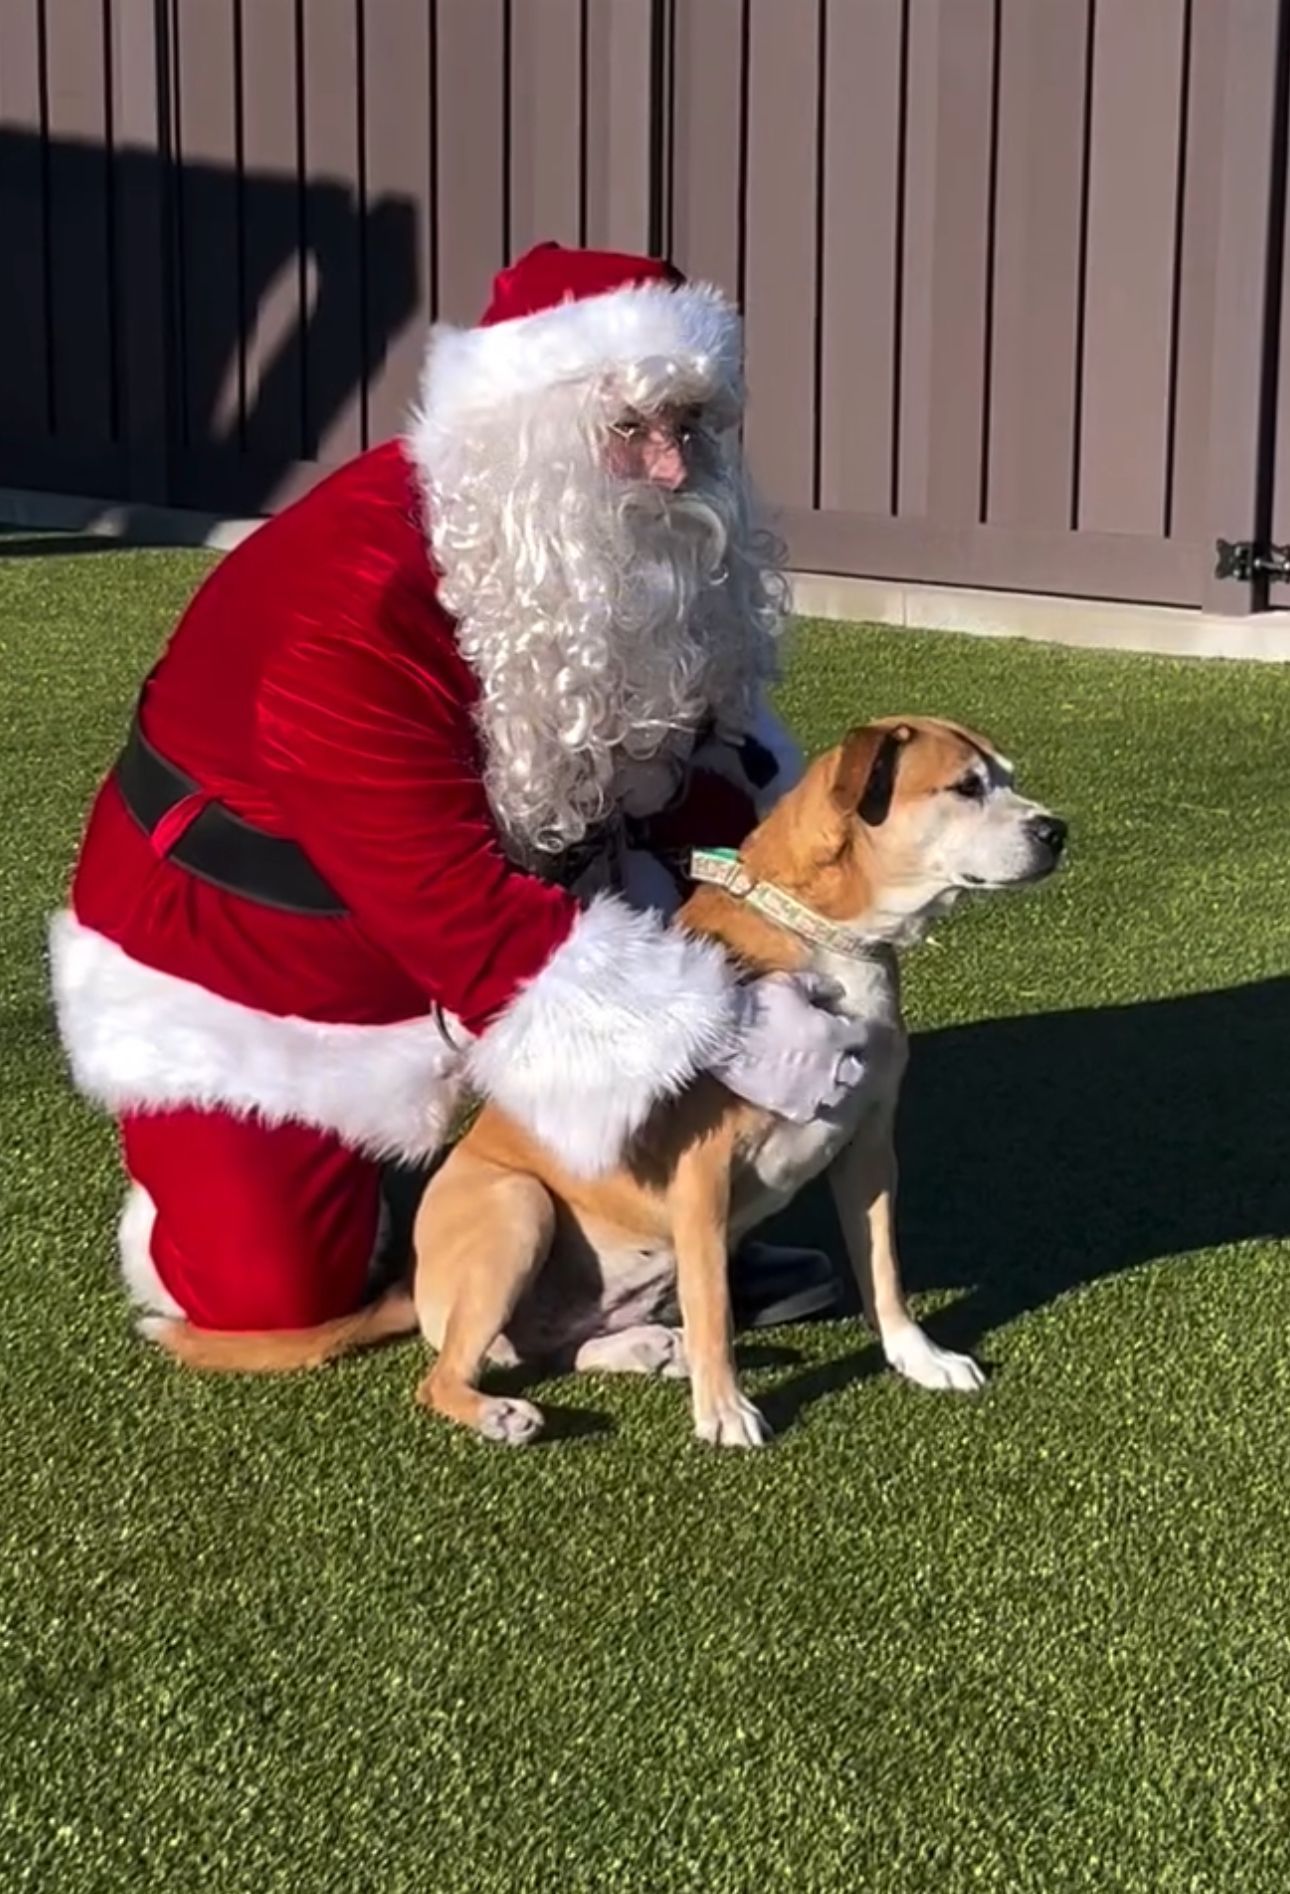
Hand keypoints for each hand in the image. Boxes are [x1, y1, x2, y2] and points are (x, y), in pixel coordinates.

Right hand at [710, 972, 869, 1122]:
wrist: (724, 1035)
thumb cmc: (757, 1004)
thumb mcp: (790, 983)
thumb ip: (819, 986)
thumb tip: (839, 991)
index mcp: (834, 1033)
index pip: (862, 1036)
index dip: (855, 1031)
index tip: (847, 1028)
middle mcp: (832, 1064)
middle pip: (856, 1070)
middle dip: (850, 1063)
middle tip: (839, 1058)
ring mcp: (813, 1089)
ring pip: (839, 1095)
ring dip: (835, 1087)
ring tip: (825, 1082)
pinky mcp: (793, 1107)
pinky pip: (814, 1113)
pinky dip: (813, 1106)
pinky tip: (805, 1099)